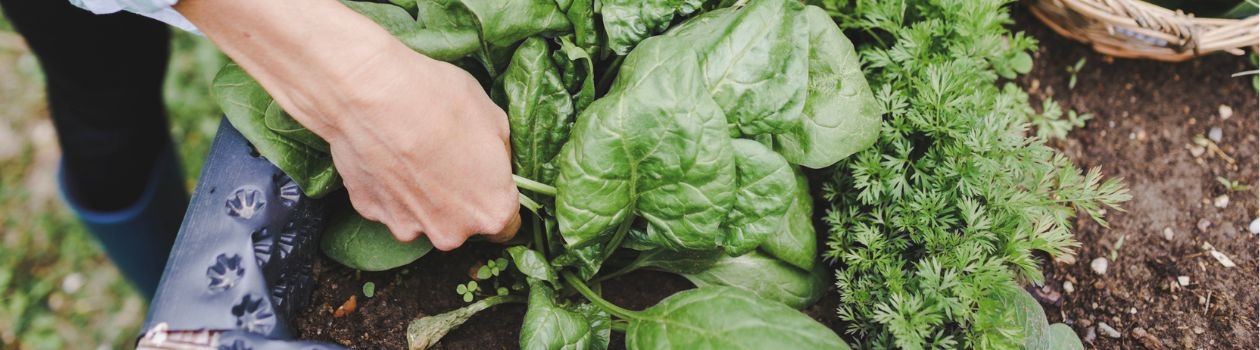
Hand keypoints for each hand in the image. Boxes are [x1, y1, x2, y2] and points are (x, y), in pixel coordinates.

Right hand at [321, 48, 521, 249]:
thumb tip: (495, 165)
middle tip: (447, 158)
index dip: (498, 200)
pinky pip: (388, 205)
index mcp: (490, 212)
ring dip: (422, 196)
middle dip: (459, 200)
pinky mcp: (370, 212)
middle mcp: (450, 232)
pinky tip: (387, 155)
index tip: (488, 182)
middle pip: (461, 225)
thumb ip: (501, 156)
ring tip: (412, 154)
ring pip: (423, 218)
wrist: (371, 92)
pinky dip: (389, 188)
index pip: (507, 225)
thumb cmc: (439, 102)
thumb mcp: (495, 119)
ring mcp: (406, 226)